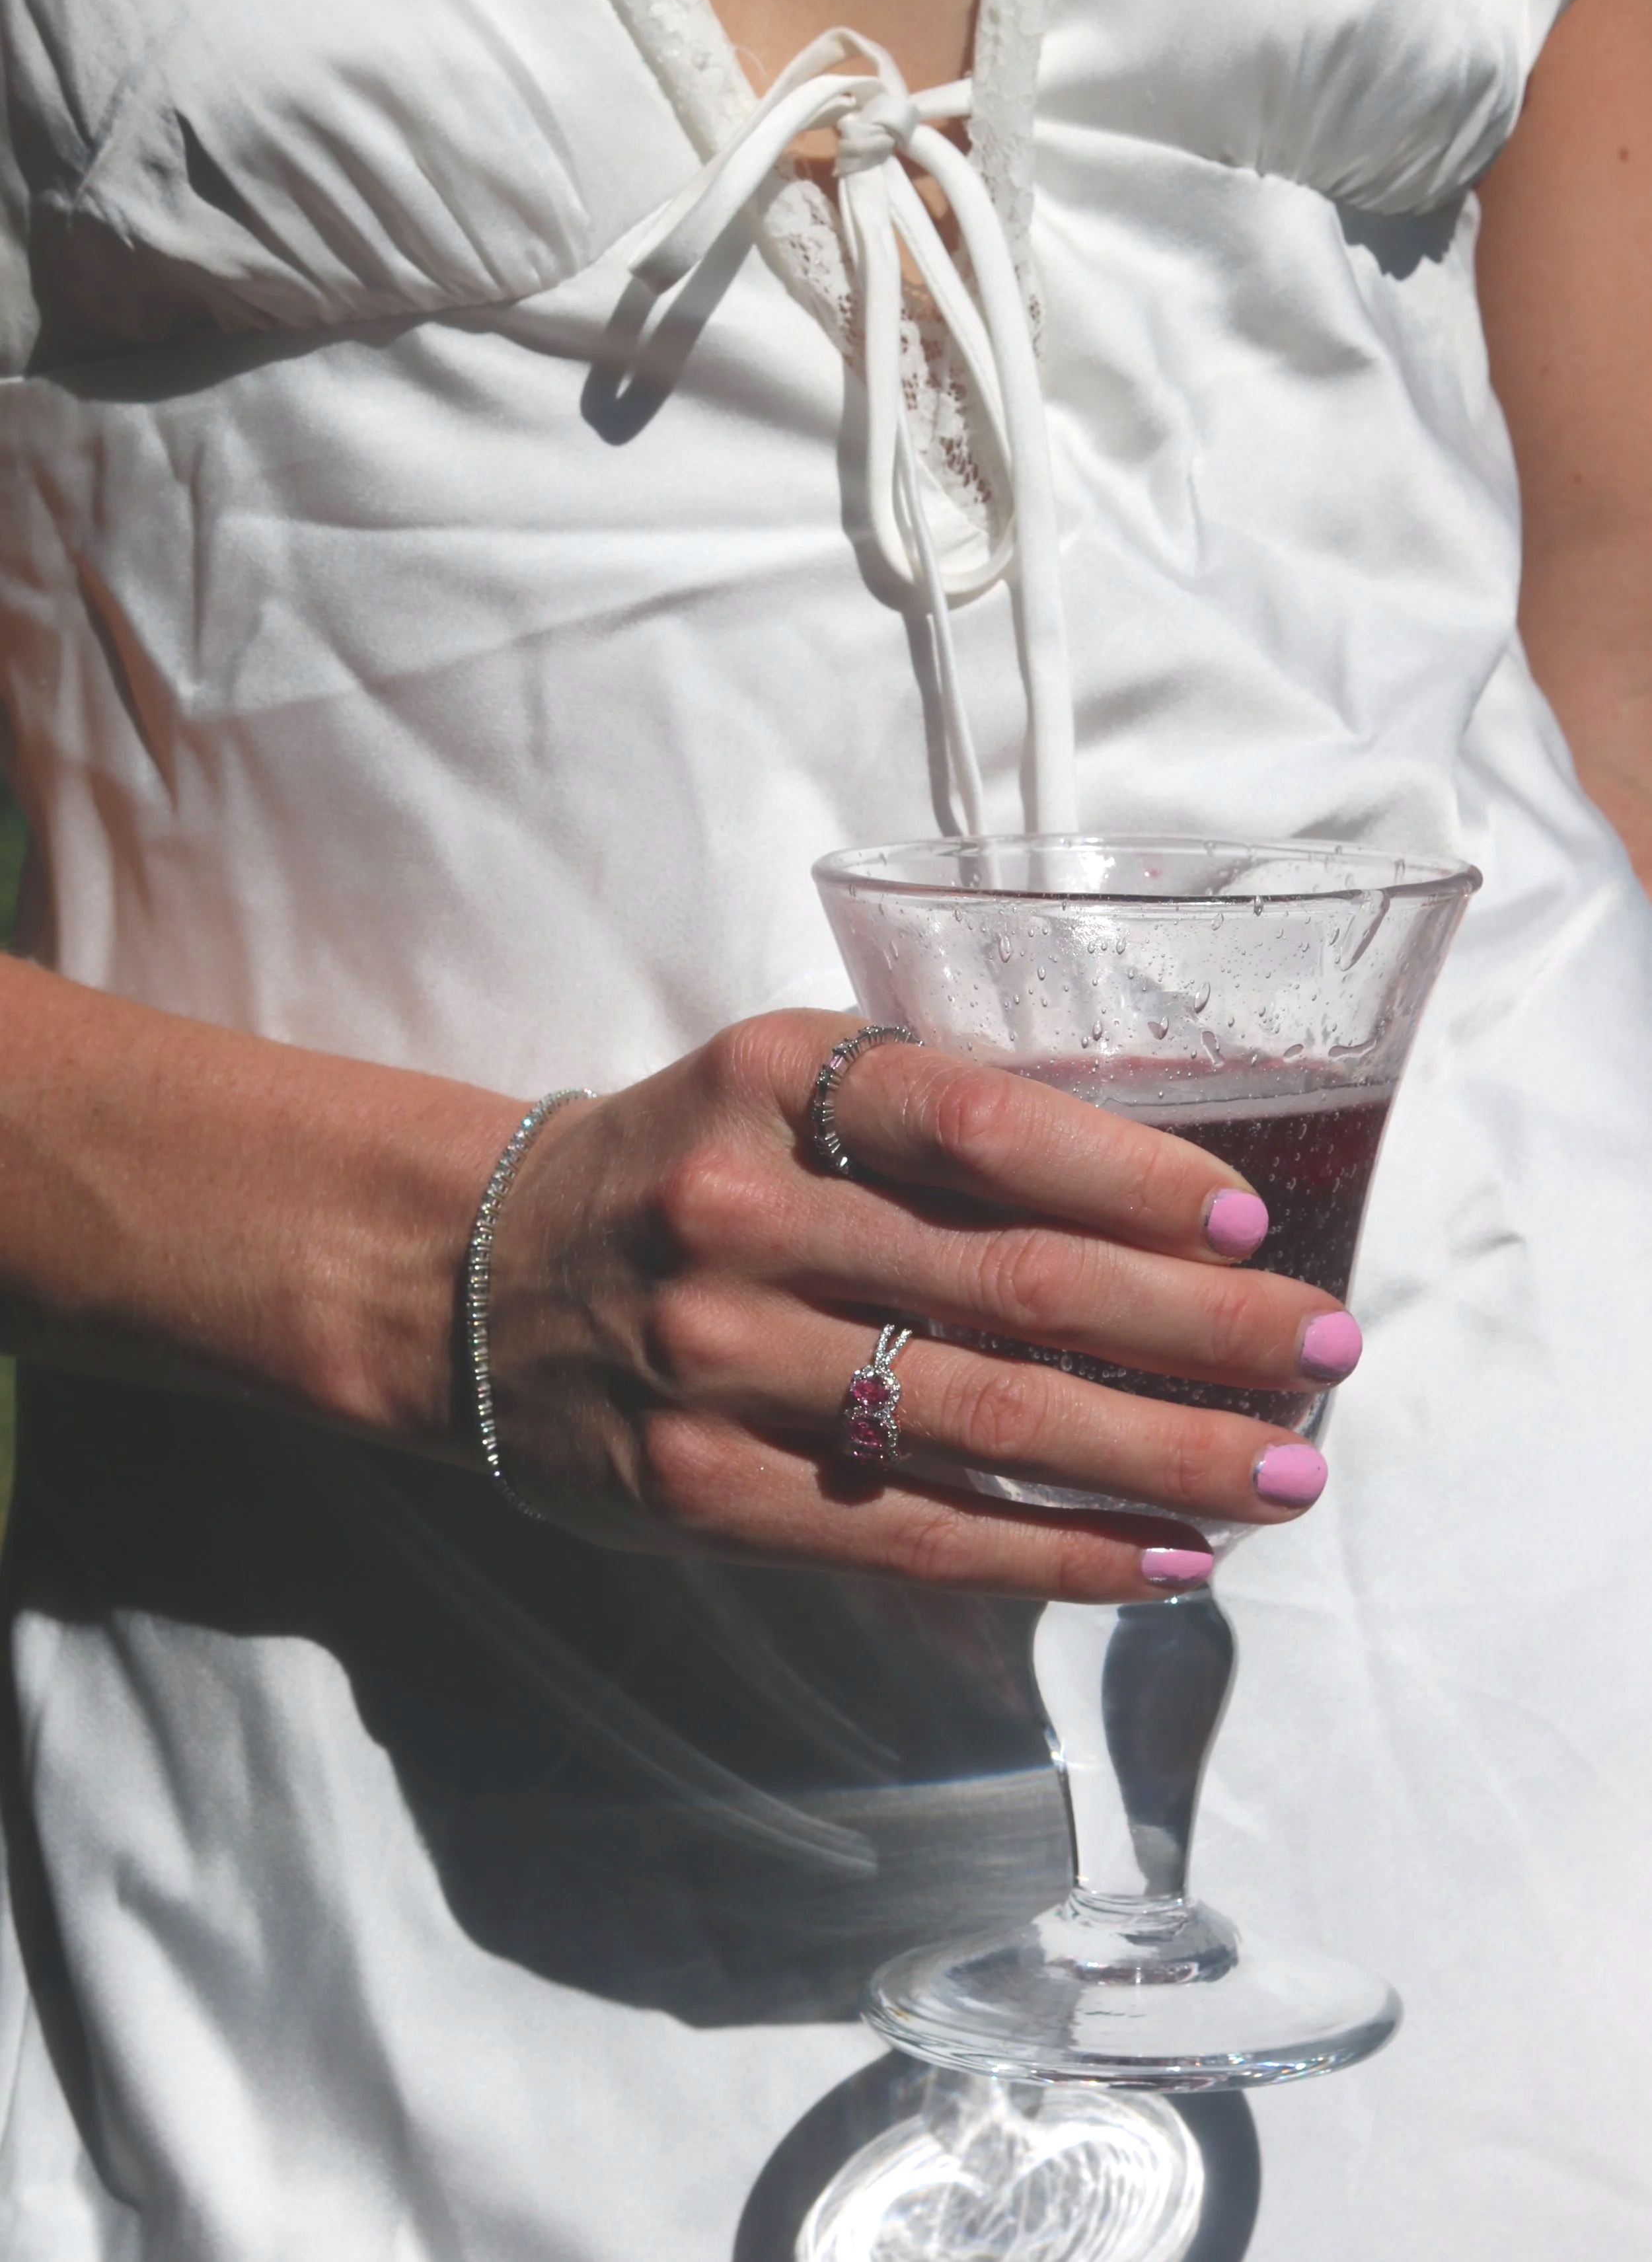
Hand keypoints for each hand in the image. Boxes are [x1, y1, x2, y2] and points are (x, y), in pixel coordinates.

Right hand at [483, 1011, 1355, 1598]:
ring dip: (1158, 1455)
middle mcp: (742, 1215)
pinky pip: (916, 1537)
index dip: (1130, 1176)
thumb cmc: (680, 1162)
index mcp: (770, 1080)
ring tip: (1282, 1472)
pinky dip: (1056, 1553)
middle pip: (1011, 1283)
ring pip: (982, 1422)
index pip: (980, 1121)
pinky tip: (1163, 1558)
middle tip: (1326, 1350)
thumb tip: (1161, 1198)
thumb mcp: (779, 1082)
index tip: (1253, 1220)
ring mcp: (718, 1365)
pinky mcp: (707, 1493)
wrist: (476, 1276)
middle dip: (1195, 1325)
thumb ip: (930, 1120)